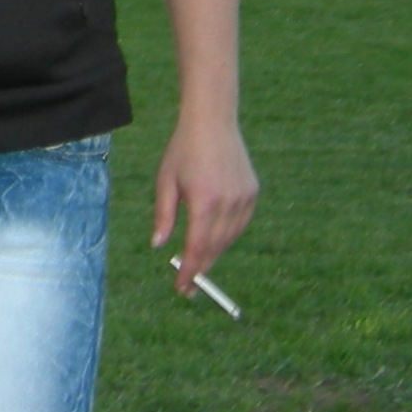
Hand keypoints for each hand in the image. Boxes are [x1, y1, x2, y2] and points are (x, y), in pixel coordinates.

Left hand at [151, 117, 257, 293]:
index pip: (198, 247)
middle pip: (215, 247)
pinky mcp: (252, 192)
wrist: (212, 122)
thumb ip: (163, 215)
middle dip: (201, 268)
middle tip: (189, 286)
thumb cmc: (182, 150)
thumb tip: (159, 245)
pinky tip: (214, 238)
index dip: (191, 271)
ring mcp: (244, 198)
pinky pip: (240, 224)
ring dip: (214, 252)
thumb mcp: (165, 182)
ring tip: (199, 262)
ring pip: (230, 238)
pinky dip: (227, 235)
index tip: (183, 289)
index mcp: (204, 202)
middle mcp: (228, 203)